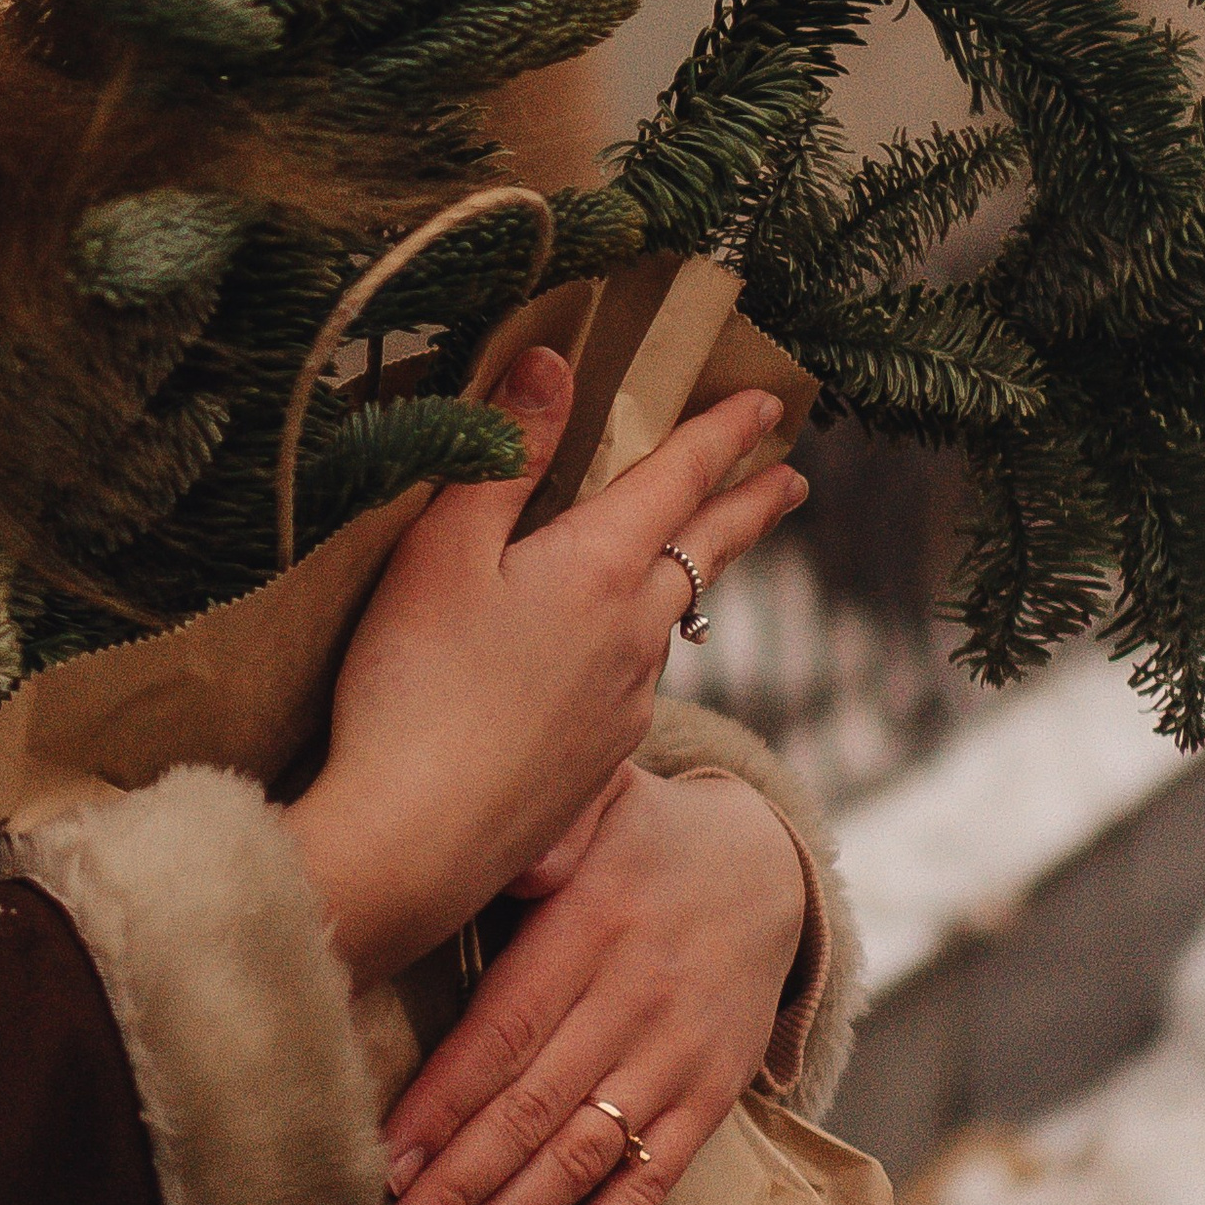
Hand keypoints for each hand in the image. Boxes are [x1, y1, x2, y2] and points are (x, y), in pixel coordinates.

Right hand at [279, 354, 806, 988]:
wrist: (414, 843)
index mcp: (601, 569)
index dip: (722, 433)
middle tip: (790, 481)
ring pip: (669, 620)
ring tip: (685, 554)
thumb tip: (555, 361)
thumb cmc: (414, 684)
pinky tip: (600, 656)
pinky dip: (637, 641)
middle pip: (705, 553)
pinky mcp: (599, 762)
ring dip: (690, 575)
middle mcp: (634, 635)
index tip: (767, 401)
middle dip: (748, 508)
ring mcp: (624, 706)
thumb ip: (503, 452)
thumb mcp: (443, 547)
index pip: (679, 480)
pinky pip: (634, 677)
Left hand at [379, 767, 809, 1204]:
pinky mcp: (712, 1096)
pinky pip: (652, 1180)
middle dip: (458, 1186)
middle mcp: (635, 998)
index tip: (384, 1159)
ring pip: (585, 1156)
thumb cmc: (640, 835)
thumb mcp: (596, 796)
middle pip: (534, 1109)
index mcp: (590, 925)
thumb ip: (540, 828)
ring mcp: (678, 1055)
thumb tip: (482, 851)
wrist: (766, 864)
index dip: (444, 1102)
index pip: (504, 1029)